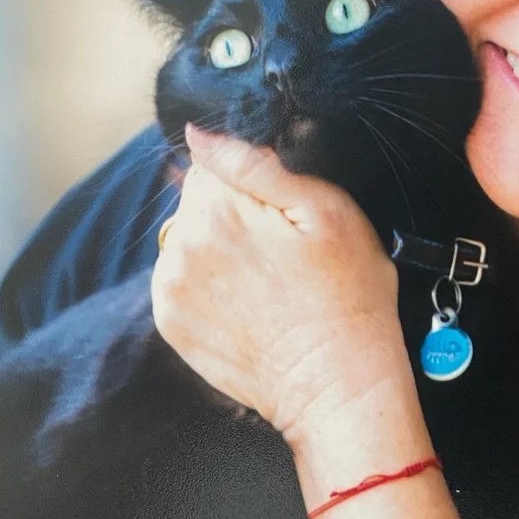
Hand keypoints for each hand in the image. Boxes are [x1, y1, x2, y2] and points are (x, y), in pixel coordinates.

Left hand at [151, 124, 405, 439]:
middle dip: (234, 211)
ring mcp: (170, 289)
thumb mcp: (327, 208)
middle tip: (284, 248)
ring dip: (218, 244)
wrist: (336, 384)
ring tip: (267, 277)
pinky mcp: (170, 322)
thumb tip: (199, 134)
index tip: (283, 213)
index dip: (252, 181)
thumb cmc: (348, 294)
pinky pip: (181, 276)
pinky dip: (207, 279)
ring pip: (187, 236)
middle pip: (197, 198)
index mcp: (218, 212)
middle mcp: (181, 248)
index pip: (213, 163)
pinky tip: (248, 298)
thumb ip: (256, 164)